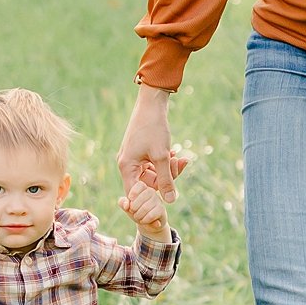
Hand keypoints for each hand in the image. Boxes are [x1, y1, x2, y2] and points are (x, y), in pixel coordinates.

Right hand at [116, 83, 189, 201]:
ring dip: (169, 168)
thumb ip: (166, 180)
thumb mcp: (162, 156)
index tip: (167, 195)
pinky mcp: (142, 152)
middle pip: (148, 184)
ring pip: (154, 174)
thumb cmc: (153, 128)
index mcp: (126, 167)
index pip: (135, 194)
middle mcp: (128, 164)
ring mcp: (135, 158)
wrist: (152, 104)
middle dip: (167, 177)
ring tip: (179, 157)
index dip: (150, 199)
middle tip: (179, 164)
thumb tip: (170, 201)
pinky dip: (166, 161)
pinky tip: (176, 153)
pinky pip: (154, 164)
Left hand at [120, 175, 170, 240]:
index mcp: (143, 188)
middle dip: (134, 207)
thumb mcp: (127, 207)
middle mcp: (152, 192)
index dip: (133, 193)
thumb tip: (127, 205)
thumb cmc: (136, 211)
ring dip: (138, 215)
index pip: (140, 185)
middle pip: (142, 197)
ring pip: (145, 207)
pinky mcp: (162, 210)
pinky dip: (144, 220)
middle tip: (133, 212)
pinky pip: (151, 215)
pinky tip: (144, 220)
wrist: (147, 223)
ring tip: (138, 217)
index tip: (130, 200)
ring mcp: (158, 200)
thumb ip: (122, 203)